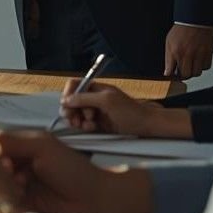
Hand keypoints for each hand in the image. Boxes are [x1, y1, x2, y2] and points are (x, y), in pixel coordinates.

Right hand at [0, 130, 152, 212]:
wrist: (92, 199)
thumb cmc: (72, 169)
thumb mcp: (44, 148)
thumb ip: (17, 142)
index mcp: (26, 146)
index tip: (4, 159)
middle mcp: (21, 164)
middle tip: (10, 172)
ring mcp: (21, 184)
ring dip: (4, 183)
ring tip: (20, 185)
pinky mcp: (23, 202)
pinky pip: (5, 198)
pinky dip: (8, 197)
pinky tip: (21, 196)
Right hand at [61, 80, 182, 137]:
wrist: (145, 125)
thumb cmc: (129, 110)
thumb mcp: (107, 101)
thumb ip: (86, 98)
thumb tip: (66, 100)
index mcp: (95, 88)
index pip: (74, 85)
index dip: (68, 94)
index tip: (67, 105)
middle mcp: (93, 98)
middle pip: (71, 101)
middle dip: (70, 110)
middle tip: (73, 119)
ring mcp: (95, 111)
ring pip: (76, 114)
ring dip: (76, 120)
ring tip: (84, 125)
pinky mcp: (97, 123)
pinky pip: (84, 124)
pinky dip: (84, 127)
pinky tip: (91, 128)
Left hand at [164, 24, 212, 77]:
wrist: (194, 19)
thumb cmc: (181, 30)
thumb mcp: (169, 42)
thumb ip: (168, 58)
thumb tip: (167, 72)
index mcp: (175, 51)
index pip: (171, 71)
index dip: (171, 75)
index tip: (172, 75)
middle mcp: (186, 54)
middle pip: (185, 75)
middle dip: (183, 75)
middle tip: (183, 71)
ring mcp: (198, 53)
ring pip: (196, 73)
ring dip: (194, 71)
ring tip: (192, 66)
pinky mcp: (208, 52)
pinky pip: (206, 67)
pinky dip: (203, 66)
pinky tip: (199, 61)